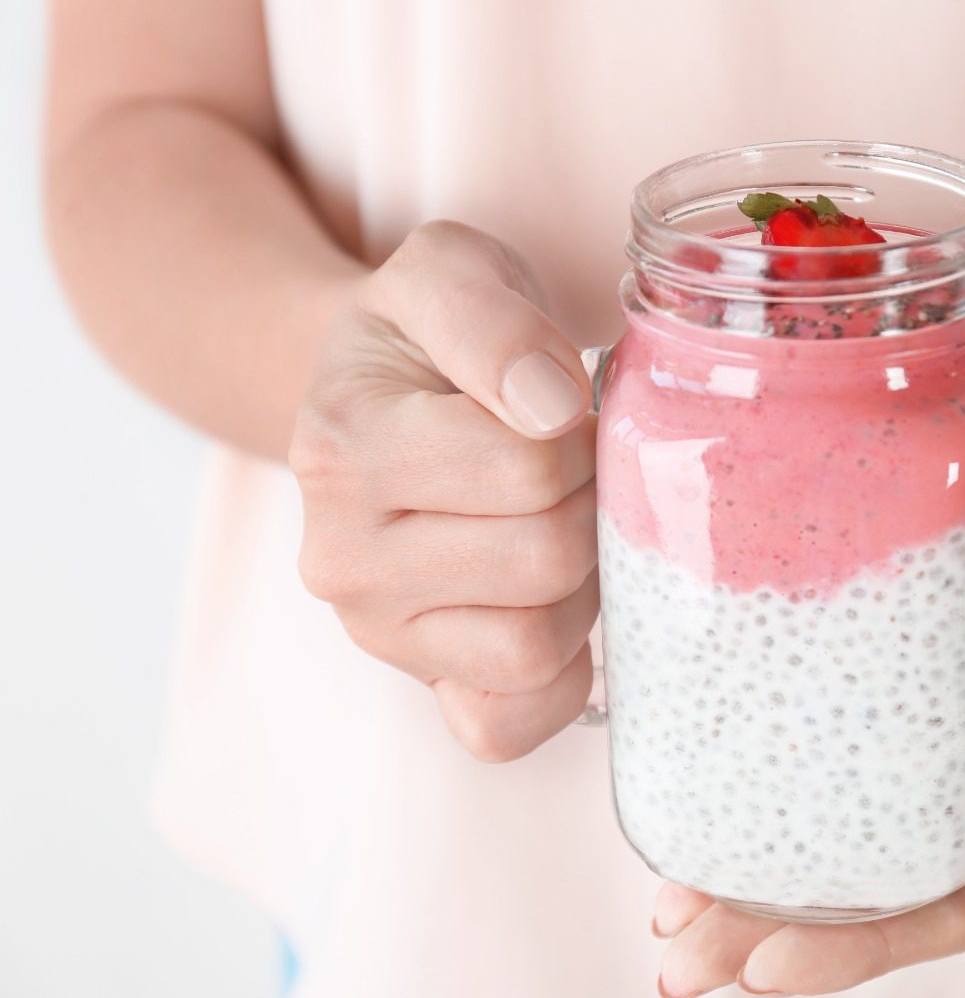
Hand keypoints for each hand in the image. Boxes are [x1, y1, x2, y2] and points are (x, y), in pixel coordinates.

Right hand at [291, 220, 597, 761]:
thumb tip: (548, 406)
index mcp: (346, 448)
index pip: (532, 466)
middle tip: (571, 470)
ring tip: (559, 524)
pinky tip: (552, 605)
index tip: (565, 410)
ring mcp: (377, 634)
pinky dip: (556, 677)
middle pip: (547, 558)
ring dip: (581, 583)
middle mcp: (341, 557)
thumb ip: (492, 320)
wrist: (378, 391)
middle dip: (589, 504)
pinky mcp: (420, 686)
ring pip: (540, 644)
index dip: (583, 433)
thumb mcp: (449, 273)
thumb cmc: (428, 337)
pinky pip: (507, 725)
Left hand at [653, 428, 964, 997]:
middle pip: (869, 874)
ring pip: (836, 796)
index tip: (759, 965)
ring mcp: (939, 710)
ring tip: (666, 881)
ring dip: (754, 845)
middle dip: (768, 921)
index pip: (942, 910)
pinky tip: (704, 744)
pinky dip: (772, 732)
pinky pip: (833, 696)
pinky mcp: (908, 638)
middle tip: (676, 945)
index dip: (854, 948)